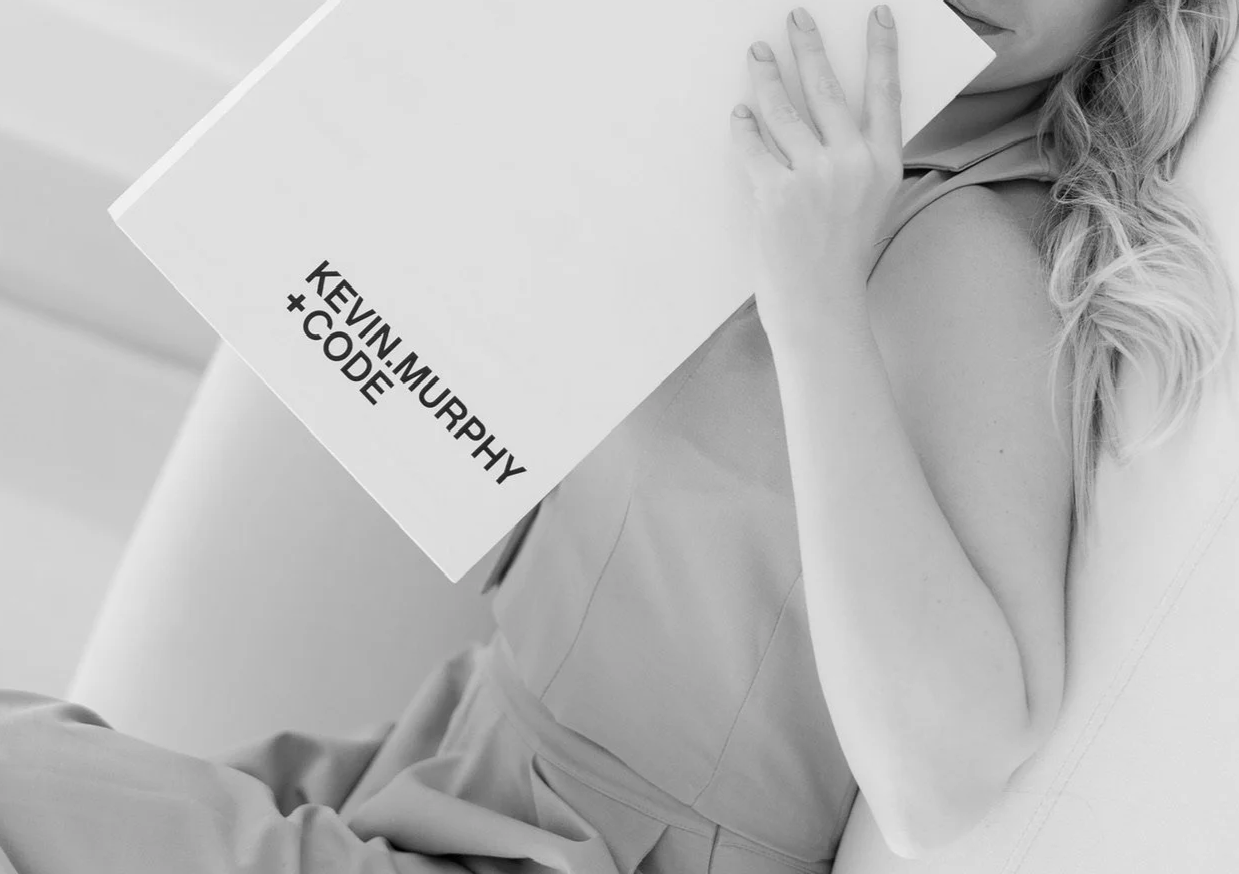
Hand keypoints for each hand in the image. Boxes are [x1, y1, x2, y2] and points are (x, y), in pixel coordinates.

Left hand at [731, 5, 903, 339]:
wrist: (821, 307)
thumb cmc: (841, 258)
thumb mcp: (870, 203)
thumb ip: (858, 159)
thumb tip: (824, 113)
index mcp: (885, 165)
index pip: (886, 93)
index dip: (882, 51)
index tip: (876, 15)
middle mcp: (853, 165)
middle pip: (827, 89)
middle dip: (809, 47)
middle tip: (795, 17)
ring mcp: (814, 178)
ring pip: (783, 110)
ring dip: (766, 77)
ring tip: (758, 54)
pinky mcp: (776, 193)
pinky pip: (753, 145)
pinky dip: (744, 127)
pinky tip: (739, 113)